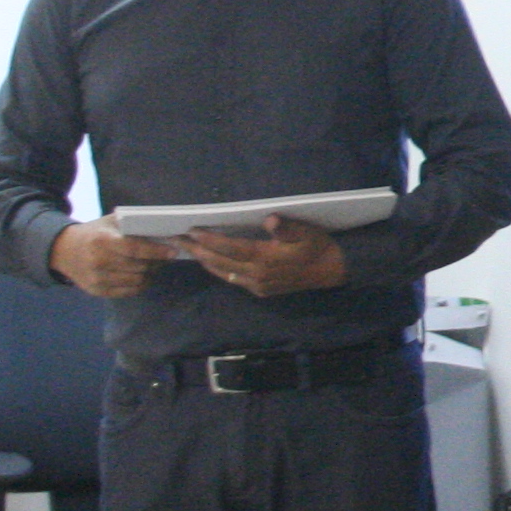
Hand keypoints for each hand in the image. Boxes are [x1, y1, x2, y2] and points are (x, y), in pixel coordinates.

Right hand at [51, 217, 177, 297]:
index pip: (134, 249)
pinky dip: (140, 285)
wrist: (63, 250)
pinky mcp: (97, 291)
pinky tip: (143, 276)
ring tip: (154, 265)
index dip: (156, 251)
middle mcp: (98, 261)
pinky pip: (128, 292)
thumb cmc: (94, 233)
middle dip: (156, 262)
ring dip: (150, 274)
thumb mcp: (110, 222)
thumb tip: (163, 231)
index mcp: (102, 241)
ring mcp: (97, 279)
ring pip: (136, 281)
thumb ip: (133, 225)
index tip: (172, 252)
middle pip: (138, 266)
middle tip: (165, 257)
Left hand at [179, 215, 349, 297]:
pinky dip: (219, 270)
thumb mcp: (306, 232)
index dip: (210, 239)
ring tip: (189, 250)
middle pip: (220, 262)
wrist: (332, 271)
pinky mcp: (261, 290)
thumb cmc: (317, 246)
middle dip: (198, 250)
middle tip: (178, 240)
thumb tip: (269, 220)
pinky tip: (212, 263)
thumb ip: (286, 227)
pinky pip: (233, 280)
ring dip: (205, 261)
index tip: (193, 230)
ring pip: (224, 273)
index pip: (229, 248)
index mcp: (265, 259)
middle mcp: (257, 275)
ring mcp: (257, 285)